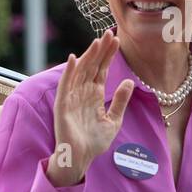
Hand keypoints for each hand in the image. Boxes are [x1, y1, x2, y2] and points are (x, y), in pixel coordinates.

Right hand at [46, 31, 134, 186]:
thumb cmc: (94, 142)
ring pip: (80, 72)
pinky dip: (69, 72)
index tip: (116, 39)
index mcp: (94, 95)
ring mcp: (72, 97)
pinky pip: (66, 85)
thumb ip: (120, 101)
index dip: (108, 55)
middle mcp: (83, 92)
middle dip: (100, 50)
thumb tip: (129, 81)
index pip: (101, 69)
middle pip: (92, 66)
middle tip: (109, 33)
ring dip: (88, 56)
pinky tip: (75, 59)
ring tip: (97, 41)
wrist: (80, 158)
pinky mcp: (62, 105)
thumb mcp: (114, 120)